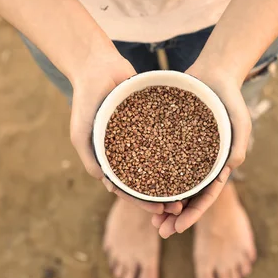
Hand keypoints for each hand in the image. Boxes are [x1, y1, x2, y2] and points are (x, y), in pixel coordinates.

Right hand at [68, 50, 184, 215]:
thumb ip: (90, 157)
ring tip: (192, 189)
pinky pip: (168, 138)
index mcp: (112, 160)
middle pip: (149, 181)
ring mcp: (142, 137)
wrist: (97, 65)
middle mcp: (129, 151)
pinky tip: (196, 157)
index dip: (143, 202)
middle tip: (181, 206)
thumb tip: (106, 183)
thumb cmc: (85, 100)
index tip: (158, 211)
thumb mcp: (81, 132)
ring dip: (175, 179)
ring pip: (161, 162)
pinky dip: (179, 149)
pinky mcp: (154, 121)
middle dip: (163, 196)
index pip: (129, 189)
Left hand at [152, 62, 251, 237]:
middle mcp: (200, 164)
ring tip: (148, 217)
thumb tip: (231, 167)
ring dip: (161, 202)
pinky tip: (135, 185)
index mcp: (217, 165)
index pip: (206, 196)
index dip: (193, 214)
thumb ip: (238, 143)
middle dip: (175, 216)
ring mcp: (184, 154)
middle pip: (187, 196)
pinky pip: (158, 162)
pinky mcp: (169, 141)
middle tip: (159, 230)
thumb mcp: (239, 119)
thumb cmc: (230, 97)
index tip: (179, 228)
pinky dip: (149, 176)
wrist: (212, 74)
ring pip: (171, 184)